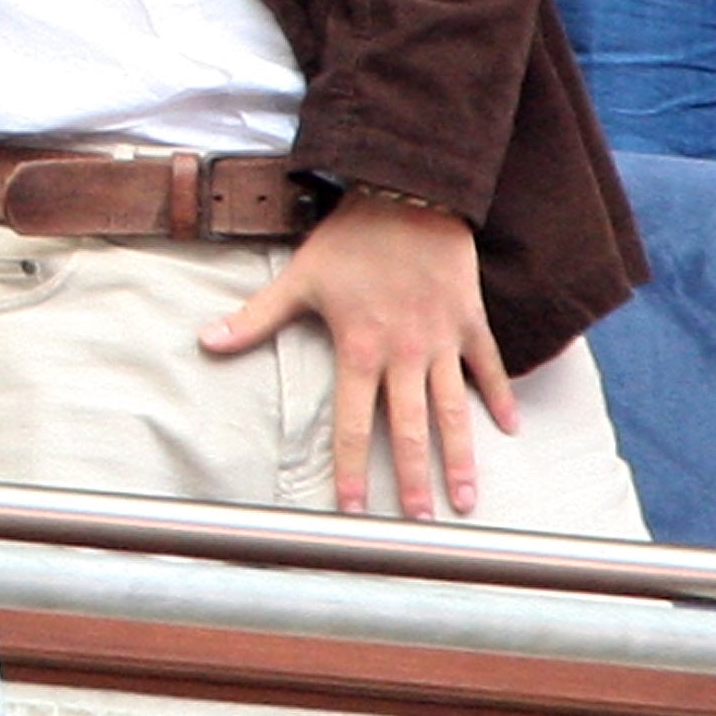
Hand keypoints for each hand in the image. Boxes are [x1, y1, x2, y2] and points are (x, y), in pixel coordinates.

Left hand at [200, 194, 515, 519]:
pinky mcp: (469, 319)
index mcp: (360, 349)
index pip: (352, 424)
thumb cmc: (350, 237)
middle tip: (421, 524)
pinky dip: (500, 396)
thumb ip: (256, 317)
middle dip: (414, 479)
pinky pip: (489, 366)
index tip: (353, 513)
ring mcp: (441, 339)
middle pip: (409, 429)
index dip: (350, 471)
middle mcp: (404, 353)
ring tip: (467, 497)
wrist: (408, 191)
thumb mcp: (300, 277)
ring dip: (460, 455)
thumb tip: (206, 342)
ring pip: (452, 408)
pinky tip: (509, 430)